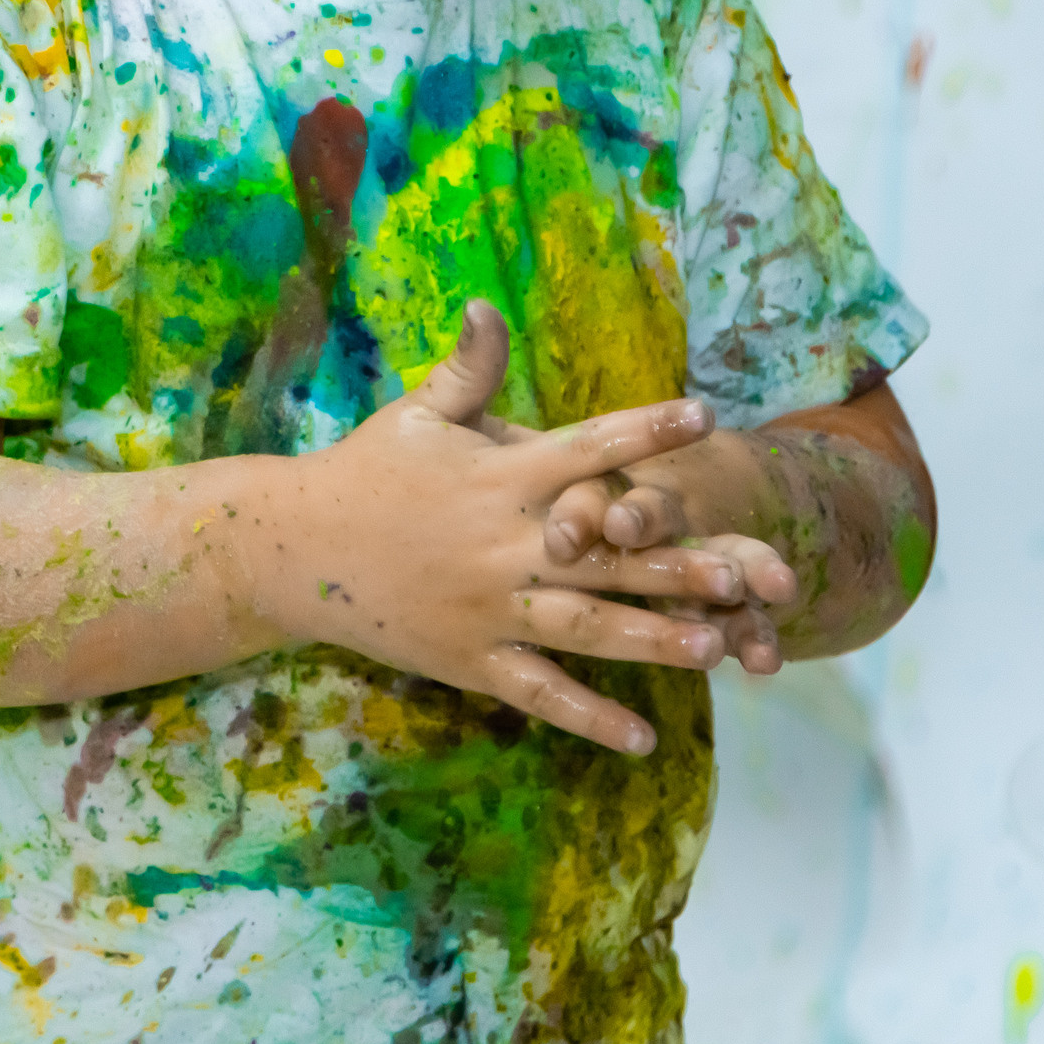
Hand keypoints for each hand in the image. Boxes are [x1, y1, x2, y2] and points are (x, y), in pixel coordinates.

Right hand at [259, 303, 762, 753]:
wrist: (298, 549)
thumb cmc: (368, 469)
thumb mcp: (418, 412)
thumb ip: (469, 368)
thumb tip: (487, 304)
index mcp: (501, 478)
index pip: (586, 449)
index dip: (644, 431)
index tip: (702, 414)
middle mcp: (505, 546)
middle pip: (605, 556)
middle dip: (675, 564)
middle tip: (745, 572)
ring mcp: (490, 610)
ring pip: (586, 630)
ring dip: (653, 642)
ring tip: (718, 650)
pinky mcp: (472, 661)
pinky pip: (540, 693)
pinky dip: (590, 717)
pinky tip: (644, 739)